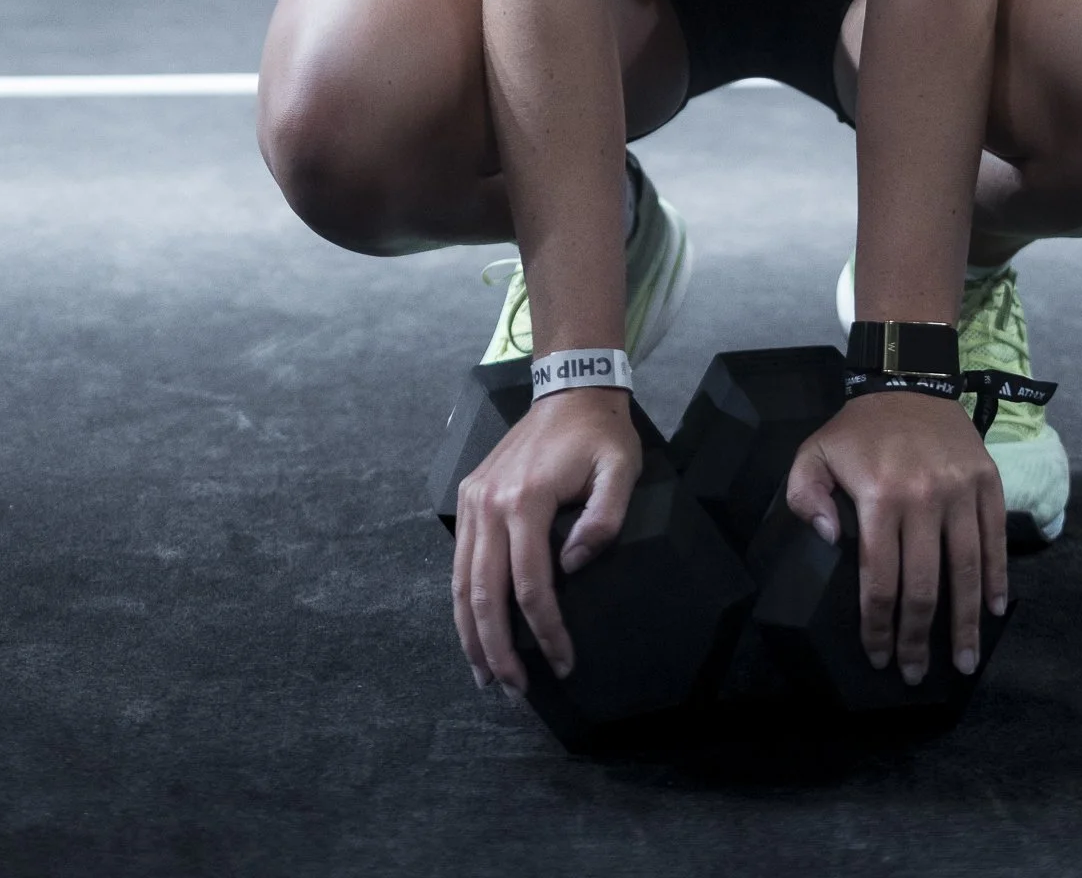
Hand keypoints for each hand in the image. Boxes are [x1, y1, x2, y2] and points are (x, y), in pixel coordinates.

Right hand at [451, 389, 639, 692]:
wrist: (569, 390)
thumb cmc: (600, 435)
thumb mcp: (622, 469)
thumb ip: (604, 518)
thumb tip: (573, 566)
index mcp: (526, 500)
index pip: (530, 585)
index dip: (546, 631)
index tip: (564, 663)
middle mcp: (490, 504)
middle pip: (483, 593)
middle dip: (497, 649)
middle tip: (516, 691)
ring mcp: (473, 501)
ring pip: (461, 583)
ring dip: (471, 635)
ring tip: (487, 677)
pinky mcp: (469, 498)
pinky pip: (459, 562)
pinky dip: (462, 603)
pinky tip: (473, 632)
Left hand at [785, 389, 1006, 684]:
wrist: (909, 380)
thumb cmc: (859, 430)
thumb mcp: (814, 453)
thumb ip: (804, 497)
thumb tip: (827, 541)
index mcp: (880, 496)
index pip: (880, 579)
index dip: (879, 625)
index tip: (879, 656)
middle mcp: (923, 498)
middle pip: (923, 586)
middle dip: (919, 639)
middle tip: (916, 674)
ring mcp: (961, 491)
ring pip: (965, 570)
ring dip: (966, 623)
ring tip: (965, 662)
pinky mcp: (988, 482)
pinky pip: (994, 540)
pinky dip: (996, 578)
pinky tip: (993, 610)